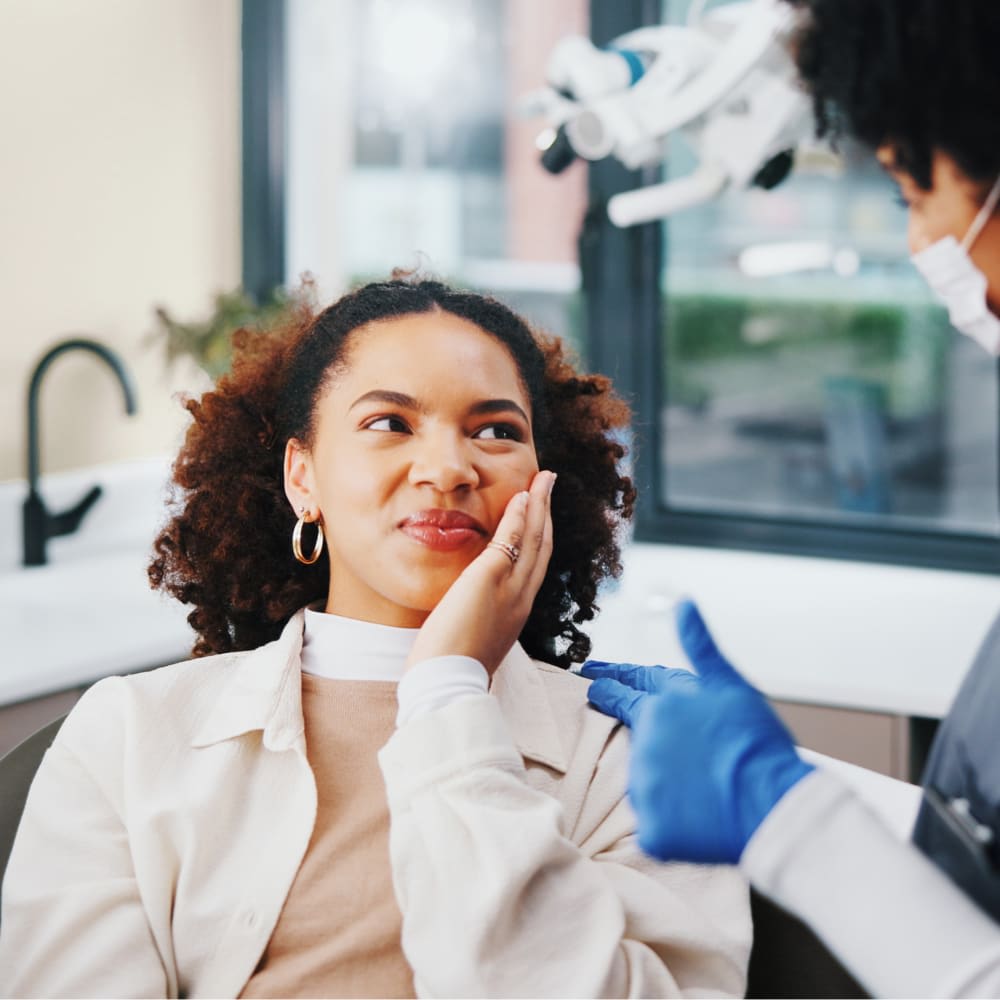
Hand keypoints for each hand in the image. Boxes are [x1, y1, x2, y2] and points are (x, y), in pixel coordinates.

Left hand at [406, 470, 555, 674]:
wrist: (448, 684)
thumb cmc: (450, 668)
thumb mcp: (472, 638)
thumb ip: (476, 618)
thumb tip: (465, 611)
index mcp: (516, 612)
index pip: (534, 566)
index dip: (540, 536)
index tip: (540, 514)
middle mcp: (521, 599)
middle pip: (542, 546)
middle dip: (547, 512)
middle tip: (549, 484)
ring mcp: (509, 589)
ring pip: (533, 538)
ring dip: (538, 505)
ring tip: (542, 478)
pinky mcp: (489, 580)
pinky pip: (510, 540)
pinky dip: (519, 516)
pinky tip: (521, 495)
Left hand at [580, 600, 812, 862]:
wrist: (774, 804)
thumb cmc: (757, 743)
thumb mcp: (731, 683)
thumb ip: (700, 646)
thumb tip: (683, 603)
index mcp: (662, 705)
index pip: (625, 691)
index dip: (609, 683)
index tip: (589, 678)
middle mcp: (645, 742)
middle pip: (642, 740)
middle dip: (655, 741)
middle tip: (673, 748)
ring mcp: (645, 784)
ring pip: (650, 781)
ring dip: (671, 781)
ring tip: (710, 788)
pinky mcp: (651, 824)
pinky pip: (656, 822)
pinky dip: (675, 819)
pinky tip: (703, 816)